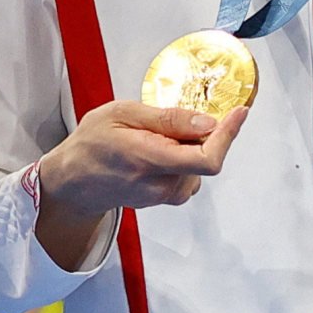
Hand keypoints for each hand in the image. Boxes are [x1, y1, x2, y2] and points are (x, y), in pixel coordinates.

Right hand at [39, 97, 239, 219]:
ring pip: (199, 168)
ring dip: (192, 148)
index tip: (239, 112)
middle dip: (205, 136)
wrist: (73, 180)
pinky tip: (161, 149)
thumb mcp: (123, 114)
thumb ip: (167, 119)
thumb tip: (207, 123)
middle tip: (181, 118)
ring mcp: (164, 196)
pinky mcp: (165, 199)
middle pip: (206, 160)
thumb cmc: (92, 143)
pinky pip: (189, 175)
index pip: (206, 159)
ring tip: (159, 135)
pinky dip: (184, 159)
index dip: (229, 135)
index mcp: (149, 159)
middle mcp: (161, 185)